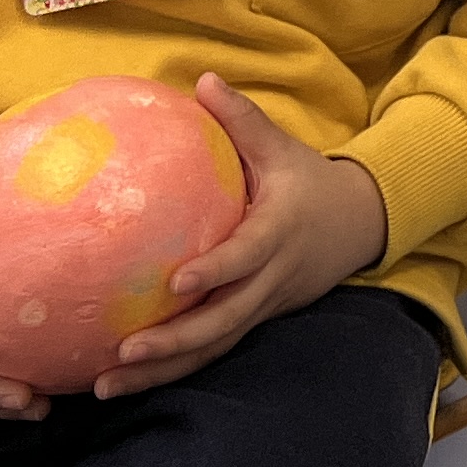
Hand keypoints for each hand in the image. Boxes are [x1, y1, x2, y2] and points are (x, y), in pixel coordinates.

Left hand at [92, 77, 389, 400]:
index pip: (247, 256)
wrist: (360, 224)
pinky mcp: (254, 321)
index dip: (215, 270)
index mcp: (279, 232)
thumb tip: (202, 80)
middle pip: (224, 320)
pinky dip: (171, 371)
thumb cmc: (309, 181)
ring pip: (214, 346)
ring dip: (163, 372)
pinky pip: (212, 350)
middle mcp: (272, 278)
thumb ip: (243, 119)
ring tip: (107, 386)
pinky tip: (125, 381)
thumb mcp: (282, 147)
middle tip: (124, 352)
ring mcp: (264, 306)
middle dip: (175, 343)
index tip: (176, 282)